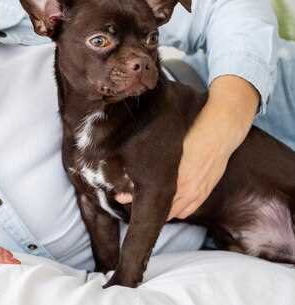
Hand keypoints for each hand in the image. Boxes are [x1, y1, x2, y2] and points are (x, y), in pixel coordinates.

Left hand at [115, 75, 259, 219]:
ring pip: (178, 211)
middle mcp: (188, 188)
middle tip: (132, 202)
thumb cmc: (194, 133)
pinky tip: (174, 207)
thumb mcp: (170, 147)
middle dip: (148, 207)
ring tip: (151, 207)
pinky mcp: (208, 188)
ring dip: (165, 212)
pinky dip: (181, 210)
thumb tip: (137, 164)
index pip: (151, 197)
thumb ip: (157, 161)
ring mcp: (199, 190)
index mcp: (176, 177)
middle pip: (164, 209)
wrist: (222, 130)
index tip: (120, 197)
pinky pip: (192, 207)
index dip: (133, 199)